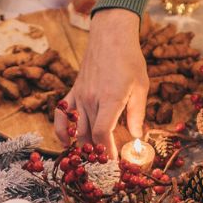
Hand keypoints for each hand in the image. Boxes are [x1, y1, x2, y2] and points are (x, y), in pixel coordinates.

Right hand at [55, 8, 146, 154]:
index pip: (103, 133)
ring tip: (91, 159)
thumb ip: (137, 114)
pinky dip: (61, 131)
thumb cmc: (129, 60)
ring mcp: (79, 96)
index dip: (107, 151)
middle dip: (96, 154)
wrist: (110, 36)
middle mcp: (91, 99)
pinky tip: (66, 143)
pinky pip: (61, 115)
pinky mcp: (73, 92)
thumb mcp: (141, 87)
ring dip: (82, 147)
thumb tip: (138, 137)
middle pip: (89, 135)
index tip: (114, 162)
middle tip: (105, 166)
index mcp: (110, 98)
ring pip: (76, 129)